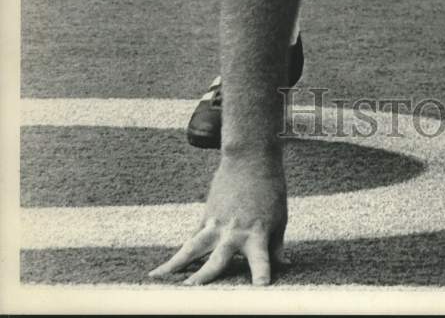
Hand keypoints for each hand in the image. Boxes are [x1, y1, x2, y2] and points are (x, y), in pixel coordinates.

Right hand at [149, 149, 288, 285]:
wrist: (250, 158)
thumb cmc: (270, 189)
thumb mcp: (279, 217)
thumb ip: (276, 246)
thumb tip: (283, 267)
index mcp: (257, 232)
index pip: (261, 258)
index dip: (261, 273)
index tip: (261, 287)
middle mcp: (234, 231)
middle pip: (217, 259)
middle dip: (205, 276)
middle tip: (191, 290)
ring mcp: (217, 223)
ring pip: (193, 247)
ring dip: (177, 264)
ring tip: (159, 277)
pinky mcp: (207, 216)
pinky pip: (192, 239)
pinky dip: (180, 254)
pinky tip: (164, 269)